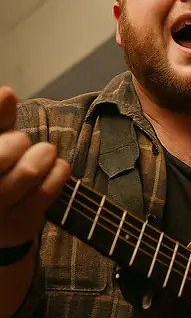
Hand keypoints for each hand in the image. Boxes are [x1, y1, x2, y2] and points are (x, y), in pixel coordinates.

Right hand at [0, 86, 69, 248]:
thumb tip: (6, 93)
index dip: (2, 126)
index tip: (10, 134)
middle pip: (6, 152)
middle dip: (19, 142)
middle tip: (22, 143)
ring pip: (28, 171)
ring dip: (44, 155)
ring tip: (45, 153)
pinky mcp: (18, 225)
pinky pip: (47, 191)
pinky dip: (58, 172)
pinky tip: (57, 168)